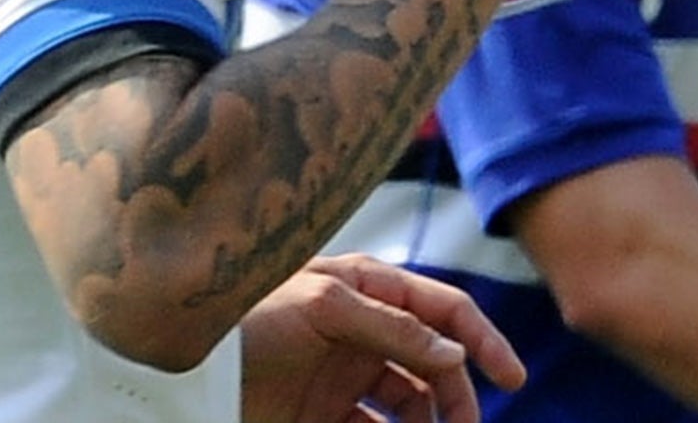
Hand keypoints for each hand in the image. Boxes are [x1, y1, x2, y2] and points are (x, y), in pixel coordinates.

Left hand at [239, 254, 525, 422]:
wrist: (184, 369)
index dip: (482, 338)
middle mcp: (364, 330)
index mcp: (369, 288)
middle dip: (457, 397)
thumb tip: (454, 350)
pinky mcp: (323, 417)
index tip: (512, 378)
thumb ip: (391, 326)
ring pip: (410, 405)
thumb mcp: (323, 305)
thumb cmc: (249, 316)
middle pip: (434, 364)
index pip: (442, 309)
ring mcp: (345, 376)